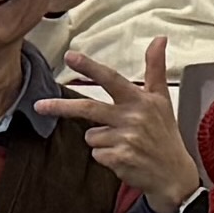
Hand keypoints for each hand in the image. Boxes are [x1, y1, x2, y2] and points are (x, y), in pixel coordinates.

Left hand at [43, 44, 205, 211]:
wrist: (174, 175)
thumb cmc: (164, 134)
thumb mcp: (162, 99)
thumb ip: (156, 68)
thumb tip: (160, 38)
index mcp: (140, 100)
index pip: (111, 79)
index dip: (90, 67)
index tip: (69, 56)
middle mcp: (132, 117)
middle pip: (88, 108)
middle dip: (60, 107)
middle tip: (39, 105)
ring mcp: (126, 139)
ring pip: (91, 135)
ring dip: (100, 140)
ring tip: (123, 144)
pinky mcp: (120, 159)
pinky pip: (96, 153)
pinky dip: (105, 156)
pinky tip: (123, 158)